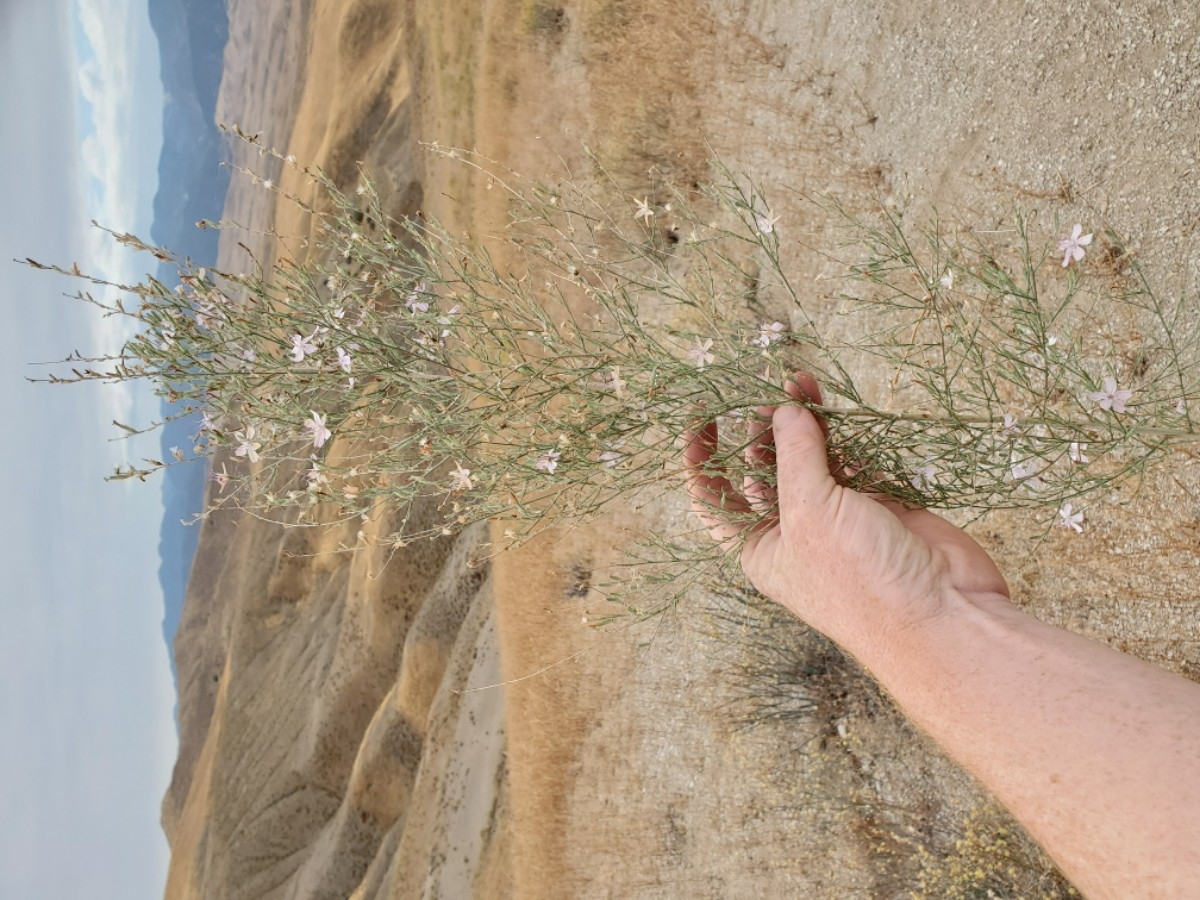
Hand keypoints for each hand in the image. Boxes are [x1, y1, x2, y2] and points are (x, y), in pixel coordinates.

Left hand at [684, 373, 1009, 655]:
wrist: (942, 614)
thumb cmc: (862, 581)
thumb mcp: (810, 513)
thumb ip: (795, 456)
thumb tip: (784, 411)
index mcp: (760, 547)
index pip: (715, 499)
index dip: (702, 460)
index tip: (702, 418)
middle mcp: (794, 533)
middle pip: (764, 471)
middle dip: (763, 430)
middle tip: (771, 393)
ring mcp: (837, 518)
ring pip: (811, 459)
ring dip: (806, 423)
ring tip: (802, 382)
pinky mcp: (878, 504)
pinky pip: (852, 460)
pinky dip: (845, 437)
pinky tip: (837, 414)